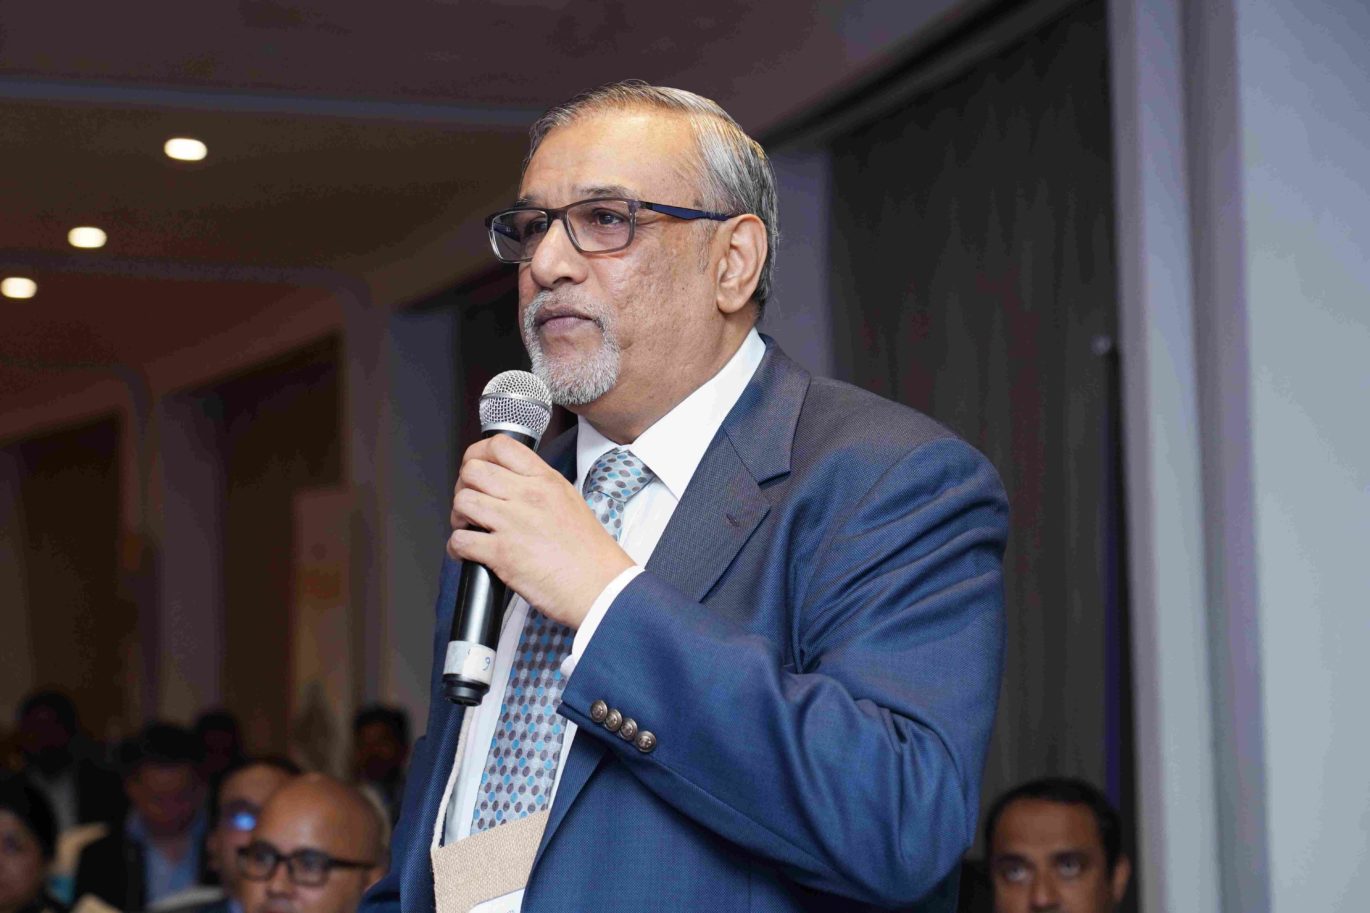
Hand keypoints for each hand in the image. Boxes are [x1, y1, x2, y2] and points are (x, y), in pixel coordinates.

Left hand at [447, 434, 634, 628]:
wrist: (600, 587)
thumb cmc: (590, 553)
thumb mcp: (569, 502)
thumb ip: (539, 488)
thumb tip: (511, 485)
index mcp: (546, 480)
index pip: (500, 446)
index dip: (478, 454)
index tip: (475, 466)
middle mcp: (528, 496)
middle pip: (472, 471)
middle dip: (464, 486)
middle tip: (471, 502)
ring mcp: (513, 523)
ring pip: (462, 501)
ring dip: (458, 516)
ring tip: (469, 527)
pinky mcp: (502, 553)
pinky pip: (460, 540)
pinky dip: (457, 547)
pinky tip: (468, 552)